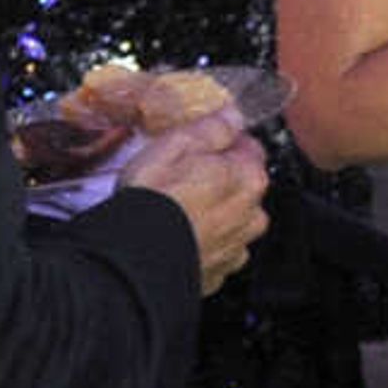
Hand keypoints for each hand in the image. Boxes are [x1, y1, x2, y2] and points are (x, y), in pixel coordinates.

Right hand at [117, 112, 269, 296]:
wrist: (135, 257)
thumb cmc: (154, 200)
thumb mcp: (176, 145)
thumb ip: (212, 128)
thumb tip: (232, 116)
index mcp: (248, 178)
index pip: (249, 148)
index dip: (224, 143)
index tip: (203, 145)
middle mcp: (252, 214)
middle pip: (243, 186)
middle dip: (220, 179)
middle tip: (182, 177)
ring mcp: (238, 247)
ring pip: (232, 220)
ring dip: (213, 212)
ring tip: (177, 209)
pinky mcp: (220, 272)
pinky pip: (217, 249)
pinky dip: (204, 241)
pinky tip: (179, 235)